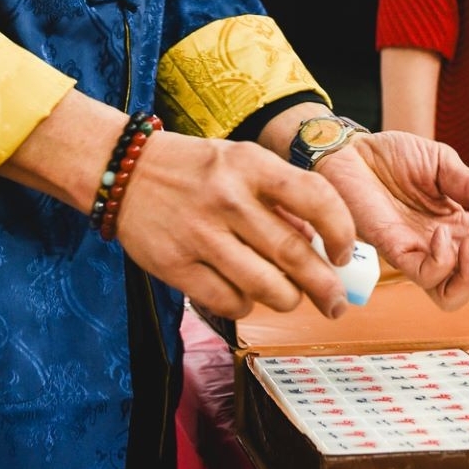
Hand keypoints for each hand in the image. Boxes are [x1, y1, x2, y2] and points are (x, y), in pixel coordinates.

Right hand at [115, 132, 357, 319]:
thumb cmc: (196, 170)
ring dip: (288, 300)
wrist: (124, 171)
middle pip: (294, 253)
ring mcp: (199, 233)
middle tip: (336, 302)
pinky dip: (246, 306)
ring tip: (290, 298)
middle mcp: (227, 197)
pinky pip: (228, 302)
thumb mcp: (241, 161)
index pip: (315, 196)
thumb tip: (323, 243)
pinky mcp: (175, 265)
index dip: (341, 230)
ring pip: (266, 286)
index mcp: (250, 164)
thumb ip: (280, 196)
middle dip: (326, 287)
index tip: (344, 254)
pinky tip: (245, 295)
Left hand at [316, 130, 468, 309]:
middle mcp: (447, 246)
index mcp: (464, 224)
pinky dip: (443, 264)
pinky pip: (426, 277)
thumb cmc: (393, 156)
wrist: (351, 150)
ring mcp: (422, 254)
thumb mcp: (443, 164)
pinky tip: (443, 237)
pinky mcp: (396, 254)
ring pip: (457, 296)